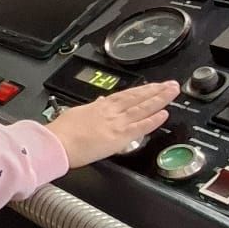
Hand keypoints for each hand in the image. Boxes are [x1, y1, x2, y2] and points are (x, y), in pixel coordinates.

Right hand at [46, 80, 179, 169]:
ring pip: (142, 108)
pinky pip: (140, 127)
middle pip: (138, 98)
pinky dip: (153, 120)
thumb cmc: (61, 132)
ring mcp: (116, 123)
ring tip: (172, 92)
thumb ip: (91, 108)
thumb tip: (98, 103)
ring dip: (159, 99)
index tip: (154, 86)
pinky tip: (164, 114)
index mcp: (100, 107)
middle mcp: (110, 112)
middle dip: (156, 90)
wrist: (56, 143)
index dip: (142, 90)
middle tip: (171, 84)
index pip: (126, 96)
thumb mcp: (76, 113)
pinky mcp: (118, 136)